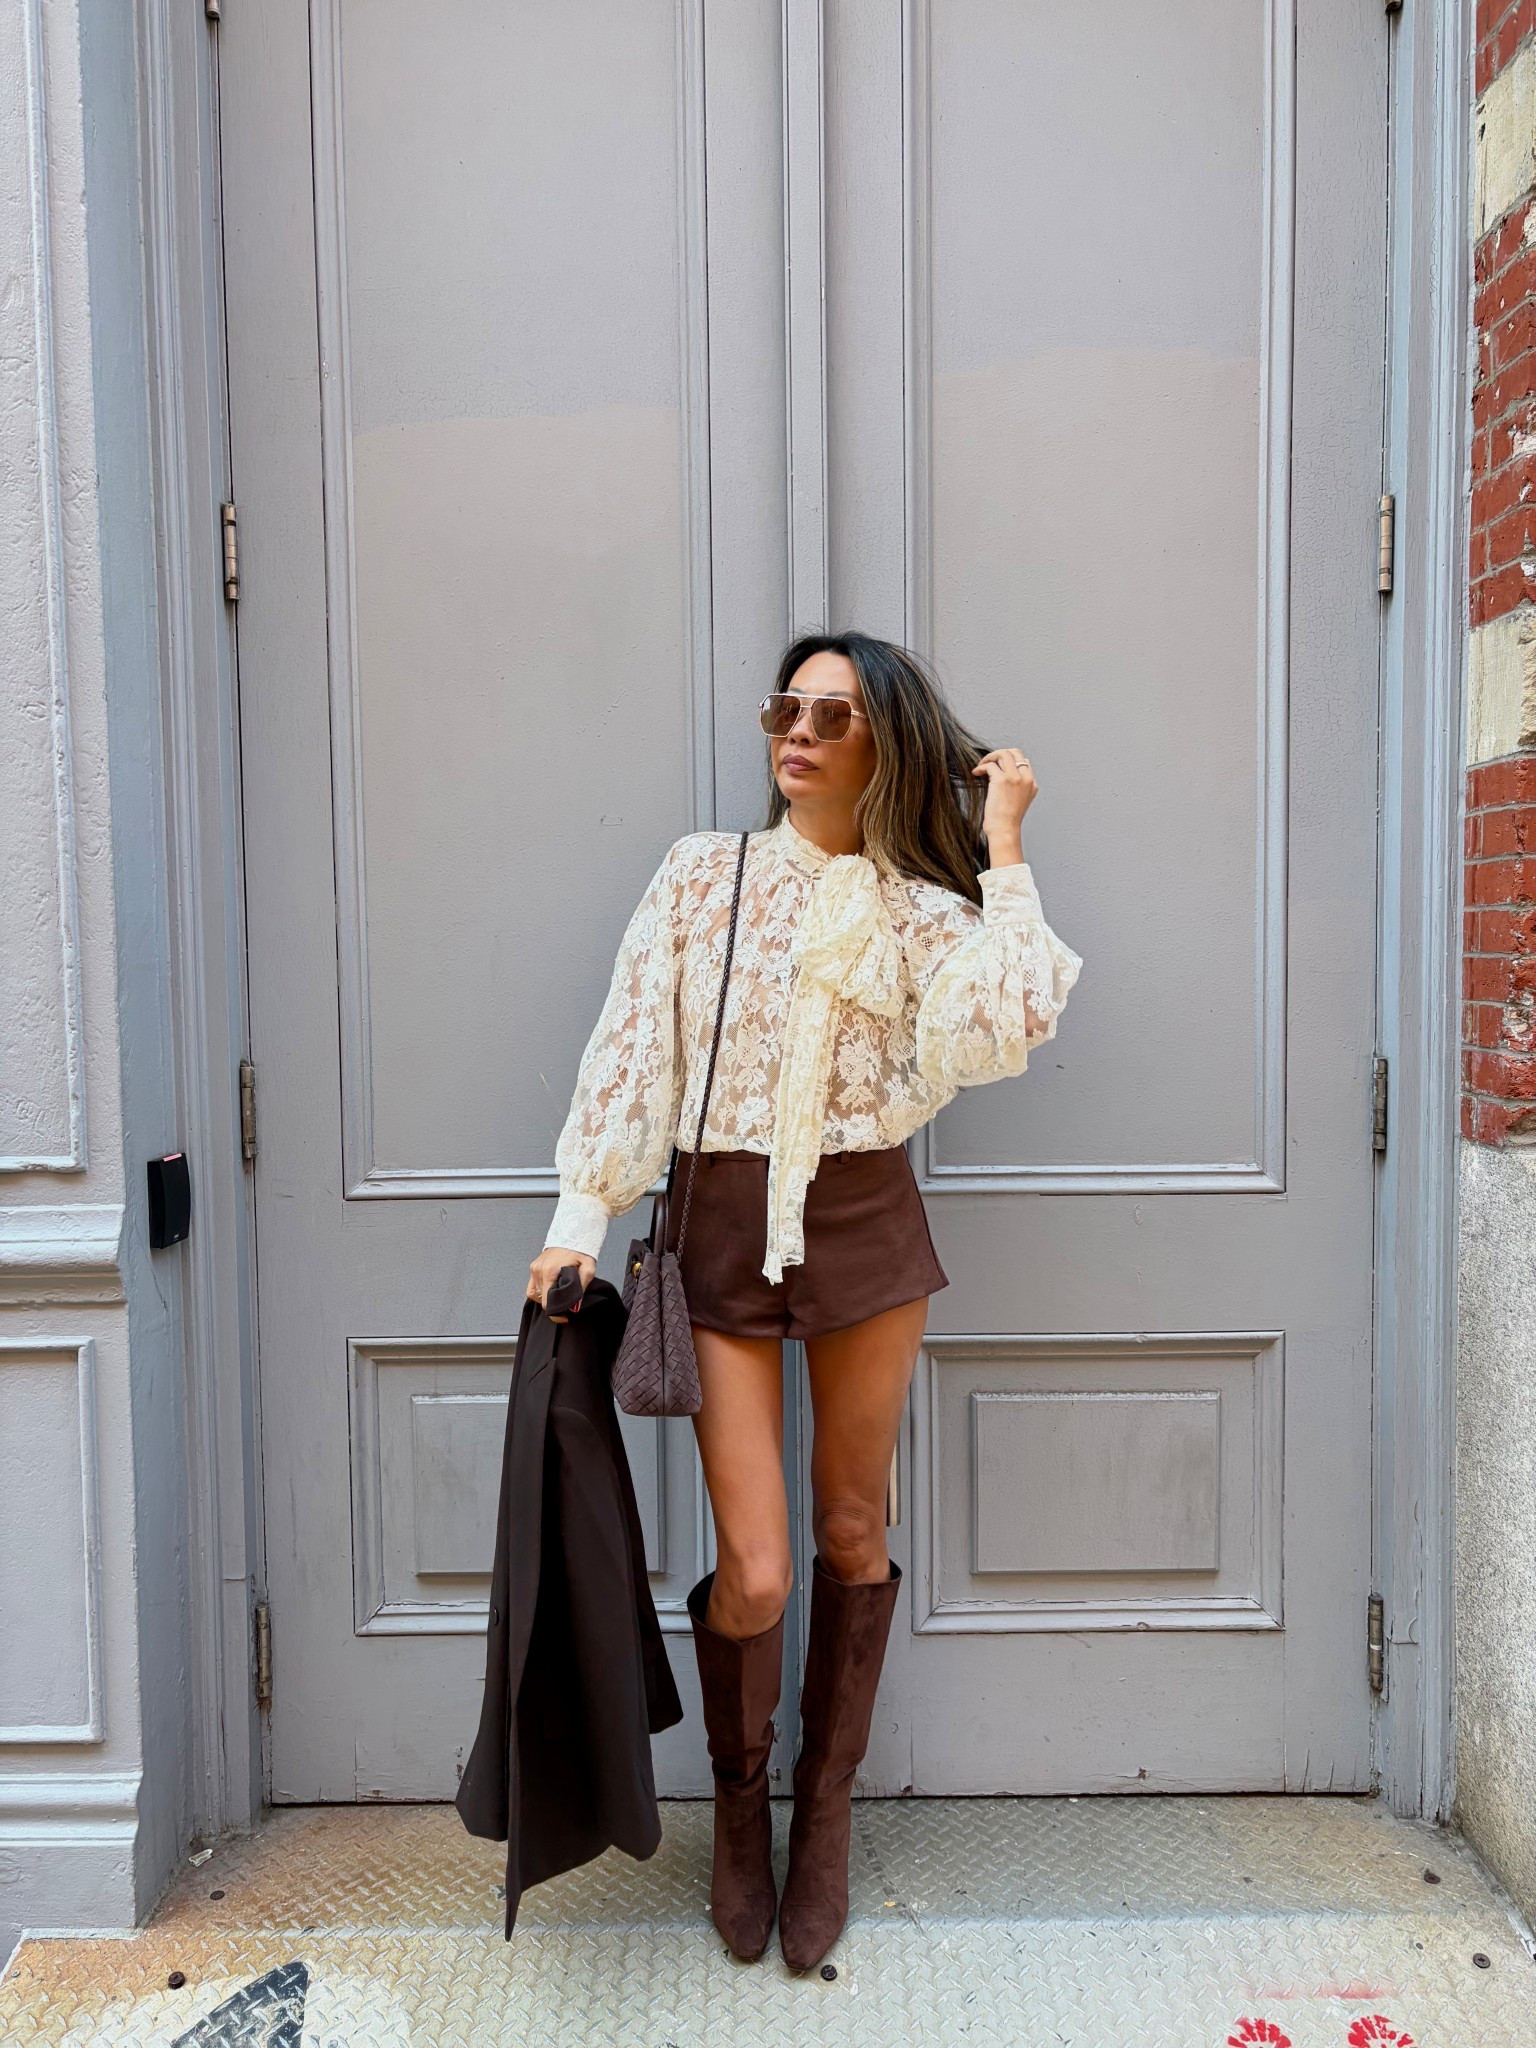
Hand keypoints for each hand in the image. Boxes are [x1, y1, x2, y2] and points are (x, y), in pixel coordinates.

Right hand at [527, 1246, 596, 1319]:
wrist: (573, 1232)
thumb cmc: (580, 1249)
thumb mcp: (588, 1268)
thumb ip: (582, 1288)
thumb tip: (575, 1306)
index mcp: (551, 1271)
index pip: (547, 1302)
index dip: (556, 1312)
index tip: (564, 1315)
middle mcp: (539, 1270)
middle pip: (542, 1299)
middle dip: (554, 1304)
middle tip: (566, 1304)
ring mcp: (535, 1268)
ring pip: (536, 1294)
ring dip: (547, 1298)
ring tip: (559, 1295)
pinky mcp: (533, 1267)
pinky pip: (532, 1287)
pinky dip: (539, 1292)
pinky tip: (550, 1290)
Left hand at [972, 747, 1036, 863]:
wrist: (1004, 830)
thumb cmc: (1007, 820)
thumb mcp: (1019, 801)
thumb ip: (1017, 787)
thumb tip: (1003, 775)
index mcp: (1032, 784)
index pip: (1024, 762)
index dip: (1009, 761)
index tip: (998, 766)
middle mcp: (1025, 779)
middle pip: (1015, 753)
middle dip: (1000, 754)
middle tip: (990, 761)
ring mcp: (1014, 778)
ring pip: (1003, 753)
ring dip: (990, 757)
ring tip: (981, 766)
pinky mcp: (1001, 780)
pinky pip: (990, 765)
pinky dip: (981, 767)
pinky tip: (976, 773)